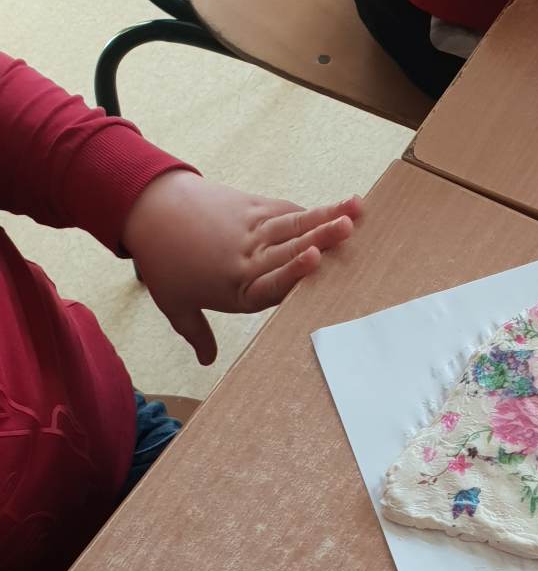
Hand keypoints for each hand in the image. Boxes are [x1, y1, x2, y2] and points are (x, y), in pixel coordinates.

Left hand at [122, 170, 360, 363]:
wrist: (149, 209)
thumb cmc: (163, 261)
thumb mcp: (175, 305)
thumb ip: (197, 334)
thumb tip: (208, 363)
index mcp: (234, 286)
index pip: (271, 281)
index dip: (294, 271)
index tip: (316, 260)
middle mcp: (248, 257)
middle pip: (290, 247)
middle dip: (322, 237)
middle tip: (349, 228)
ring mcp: (251, 228)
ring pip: (294, 223)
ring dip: (326, 216)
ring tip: (354, 211)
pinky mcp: (252, 206)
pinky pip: (285, 210)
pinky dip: (309, 211)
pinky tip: (335, 208)